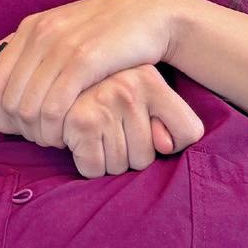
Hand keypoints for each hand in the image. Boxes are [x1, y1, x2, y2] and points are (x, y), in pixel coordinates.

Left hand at [0, 0, 177, 148]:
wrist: (151, 13)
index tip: (20, 130)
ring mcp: (61, 45)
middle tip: (43, 138)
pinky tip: (70, 133)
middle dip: (22, 130)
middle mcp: (40, 34)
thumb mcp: (65, 29)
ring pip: (28, 109)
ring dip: (40, 134)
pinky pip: (54, 107)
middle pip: (8, 102)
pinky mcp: (85, 59)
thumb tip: (3, 72)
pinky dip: (56, 129)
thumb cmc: (108, 30)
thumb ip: (36, 49)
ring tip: (58, 138)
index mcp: (31, 27)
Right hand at [61, 64, 204, 177]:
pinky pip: (93, 169)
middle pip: (146, 159)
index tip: (157, 133)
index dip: (174, 143)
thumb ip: (171, 123)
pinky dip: (87, 163)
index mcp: (151, 80)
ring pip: (119, 167)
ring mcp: (106, 102)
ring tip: (97, 133)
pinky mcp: (82, 121)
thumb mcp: (146, 98)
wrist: (57, 78)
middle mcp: (131, 88)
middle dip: (128, 154)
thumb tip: (165, 145)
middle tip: (113, 131)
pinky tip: (82, 140)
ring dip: (106, 160)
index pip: (190, 132)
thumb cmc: (107, 95)